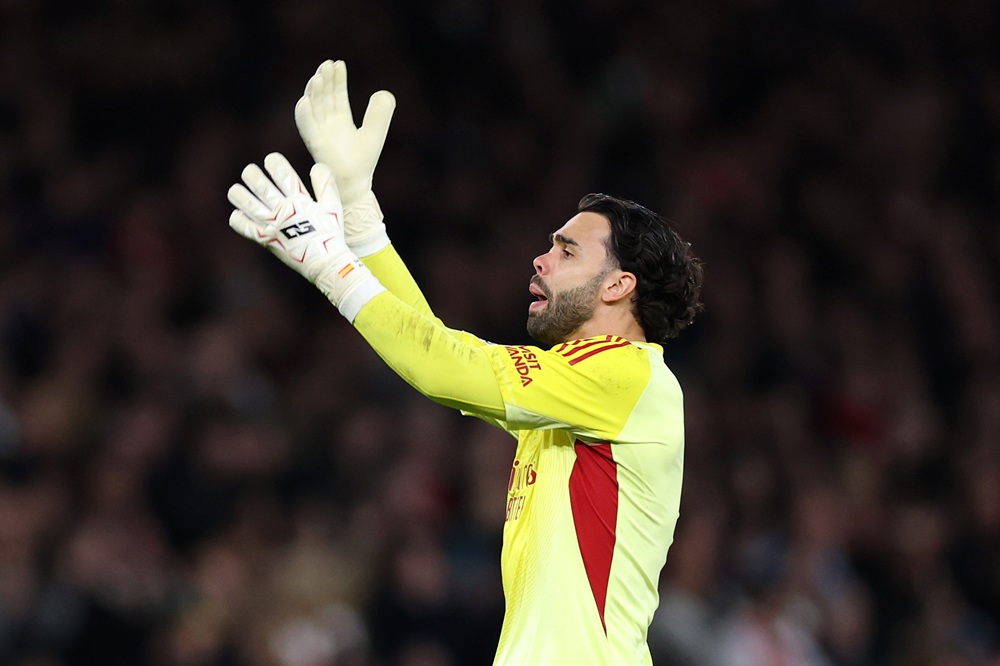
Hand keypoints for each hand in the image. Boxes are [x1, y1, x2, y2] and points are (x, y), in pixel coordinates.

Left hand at [228, 153, 383, 318]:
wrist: (325, 264)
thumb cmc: (331, 235)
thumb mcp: (333, 208)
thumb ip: (325, 185)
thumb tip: (317, 166)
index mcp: (300, 200)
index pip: (282, 173)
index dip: (274, 162)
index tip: (270, 160)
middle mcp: (283, 210)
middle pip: (260, 185)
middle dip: (251, 174)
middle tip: (249, 172)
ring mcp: (272, 225)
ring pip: (247, 203)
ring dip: (238, 194)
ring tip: (236, 190)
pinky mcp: (264, 240)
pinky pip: (244, 227)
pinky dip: (238, 218)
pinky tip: (239, 213)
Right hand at [295, 60, 395, 255]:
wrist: (356, 185)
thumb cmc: (363, 162)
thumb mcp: (375, 132)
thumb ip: (380, 113)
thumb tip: (383, 92)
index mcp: (340, 120)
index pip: (336, 95)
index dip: (337, 80)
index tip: (339, 64)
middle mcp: (327, 124)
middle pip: (323, 97)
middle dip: (324, 80)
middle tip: (328, 64)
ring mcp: (319, 133)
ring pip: (313, 107)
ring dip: (313, 92)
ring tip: (318, 77)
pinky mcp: (315, 144)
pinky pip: (306, 127)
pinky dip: (304, 114)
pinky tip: (305, 100)